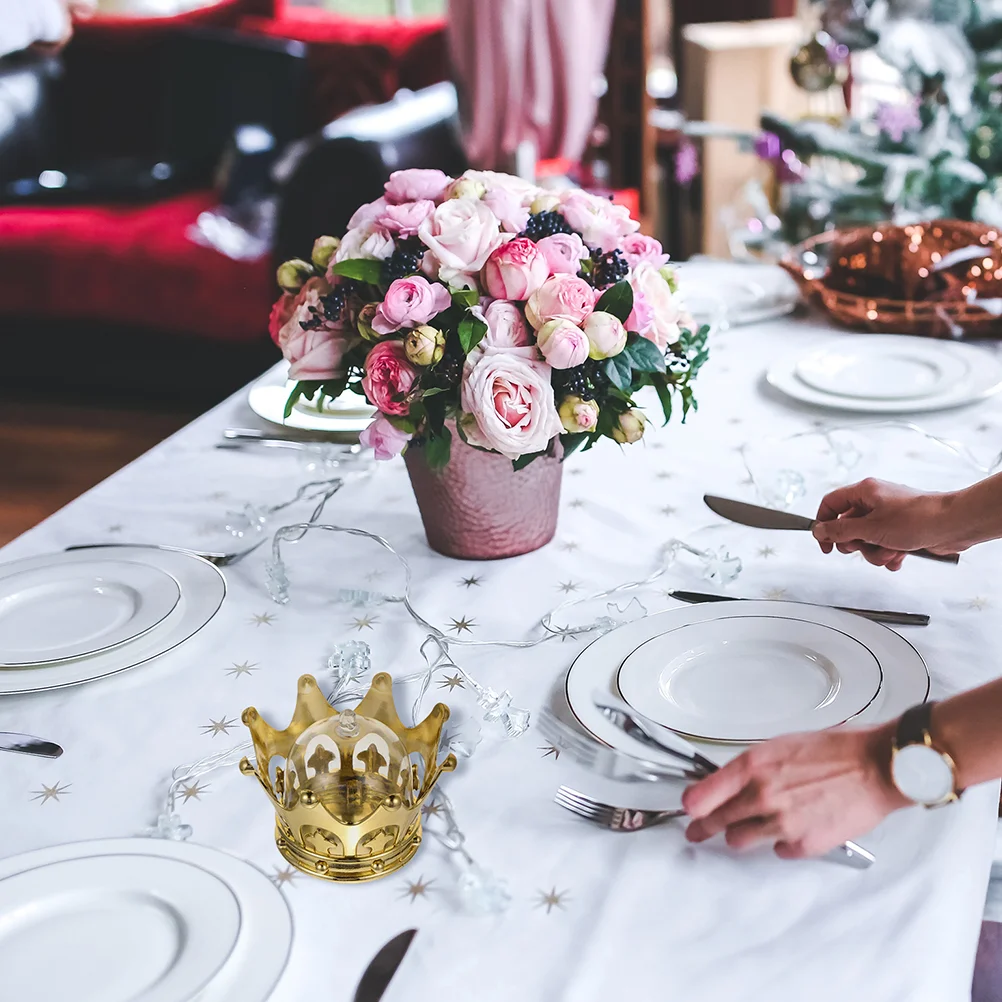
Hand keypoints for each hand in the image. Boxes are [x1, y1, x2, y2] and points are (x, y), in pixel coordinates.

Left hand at [681, 724, 908, 858]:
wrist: (876, 767)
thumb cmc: (836, 750)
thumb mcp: (781, 746)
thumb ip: (752, 768)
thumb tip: (732, 782)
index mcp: (753, 767)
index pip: (703, 795)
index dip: (692, 805)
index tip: (689, 810)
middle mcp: (762, 796)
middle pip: (717, 822)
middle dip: (704, 828)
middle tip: (697, 832)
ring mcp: (782, 823)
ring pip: (741, 840)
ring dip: (741, 835)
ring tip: (745, 830)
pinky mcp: (804, 844)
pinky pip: (778, 850)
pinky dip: (781, 842)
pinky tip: (790, 829)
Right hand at [811, 478, 958, 569]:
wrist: (953, 525)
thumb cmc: (918, 519)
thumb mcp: (870, 528)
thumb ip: (840, 531)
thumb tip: (819, 531)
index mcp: (865, 492)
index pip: (831, 504)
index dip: (824, 524)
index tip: (825, 544)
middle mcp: (875, 501)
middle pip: (848, 526)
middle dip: (855, 544)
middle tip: (862, 547)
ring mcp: (888, 516)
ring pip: (866, 540)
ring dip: (875, 552)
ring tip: (889, 551)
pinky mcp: (901, 530)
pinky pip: (883, 545)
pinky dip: (888, 554)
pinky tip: (899, 556)